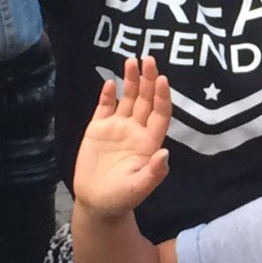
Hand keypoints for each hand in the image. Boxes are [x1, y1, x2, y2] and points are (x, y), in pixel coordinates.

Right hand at [73, 56, 172, 218]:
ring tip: (131, 61)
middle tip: (148, 59)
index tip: (162, 79)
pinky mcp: (98, 129)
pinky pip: (105, 107)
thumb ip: (153, 174)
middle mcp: (135, 131)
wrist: (96, 203)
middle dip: (148, 80)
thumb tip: (165, 154)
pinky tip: (111, 82)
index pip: (160, 114)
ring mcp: (117, 128)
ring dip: (130, 80)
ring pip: (127, 99)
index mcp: (149, 142)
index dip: (162, 96)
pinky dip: (107, 94)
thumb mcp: (138, 189)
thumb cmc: (121, 199)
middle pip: (145, 100)